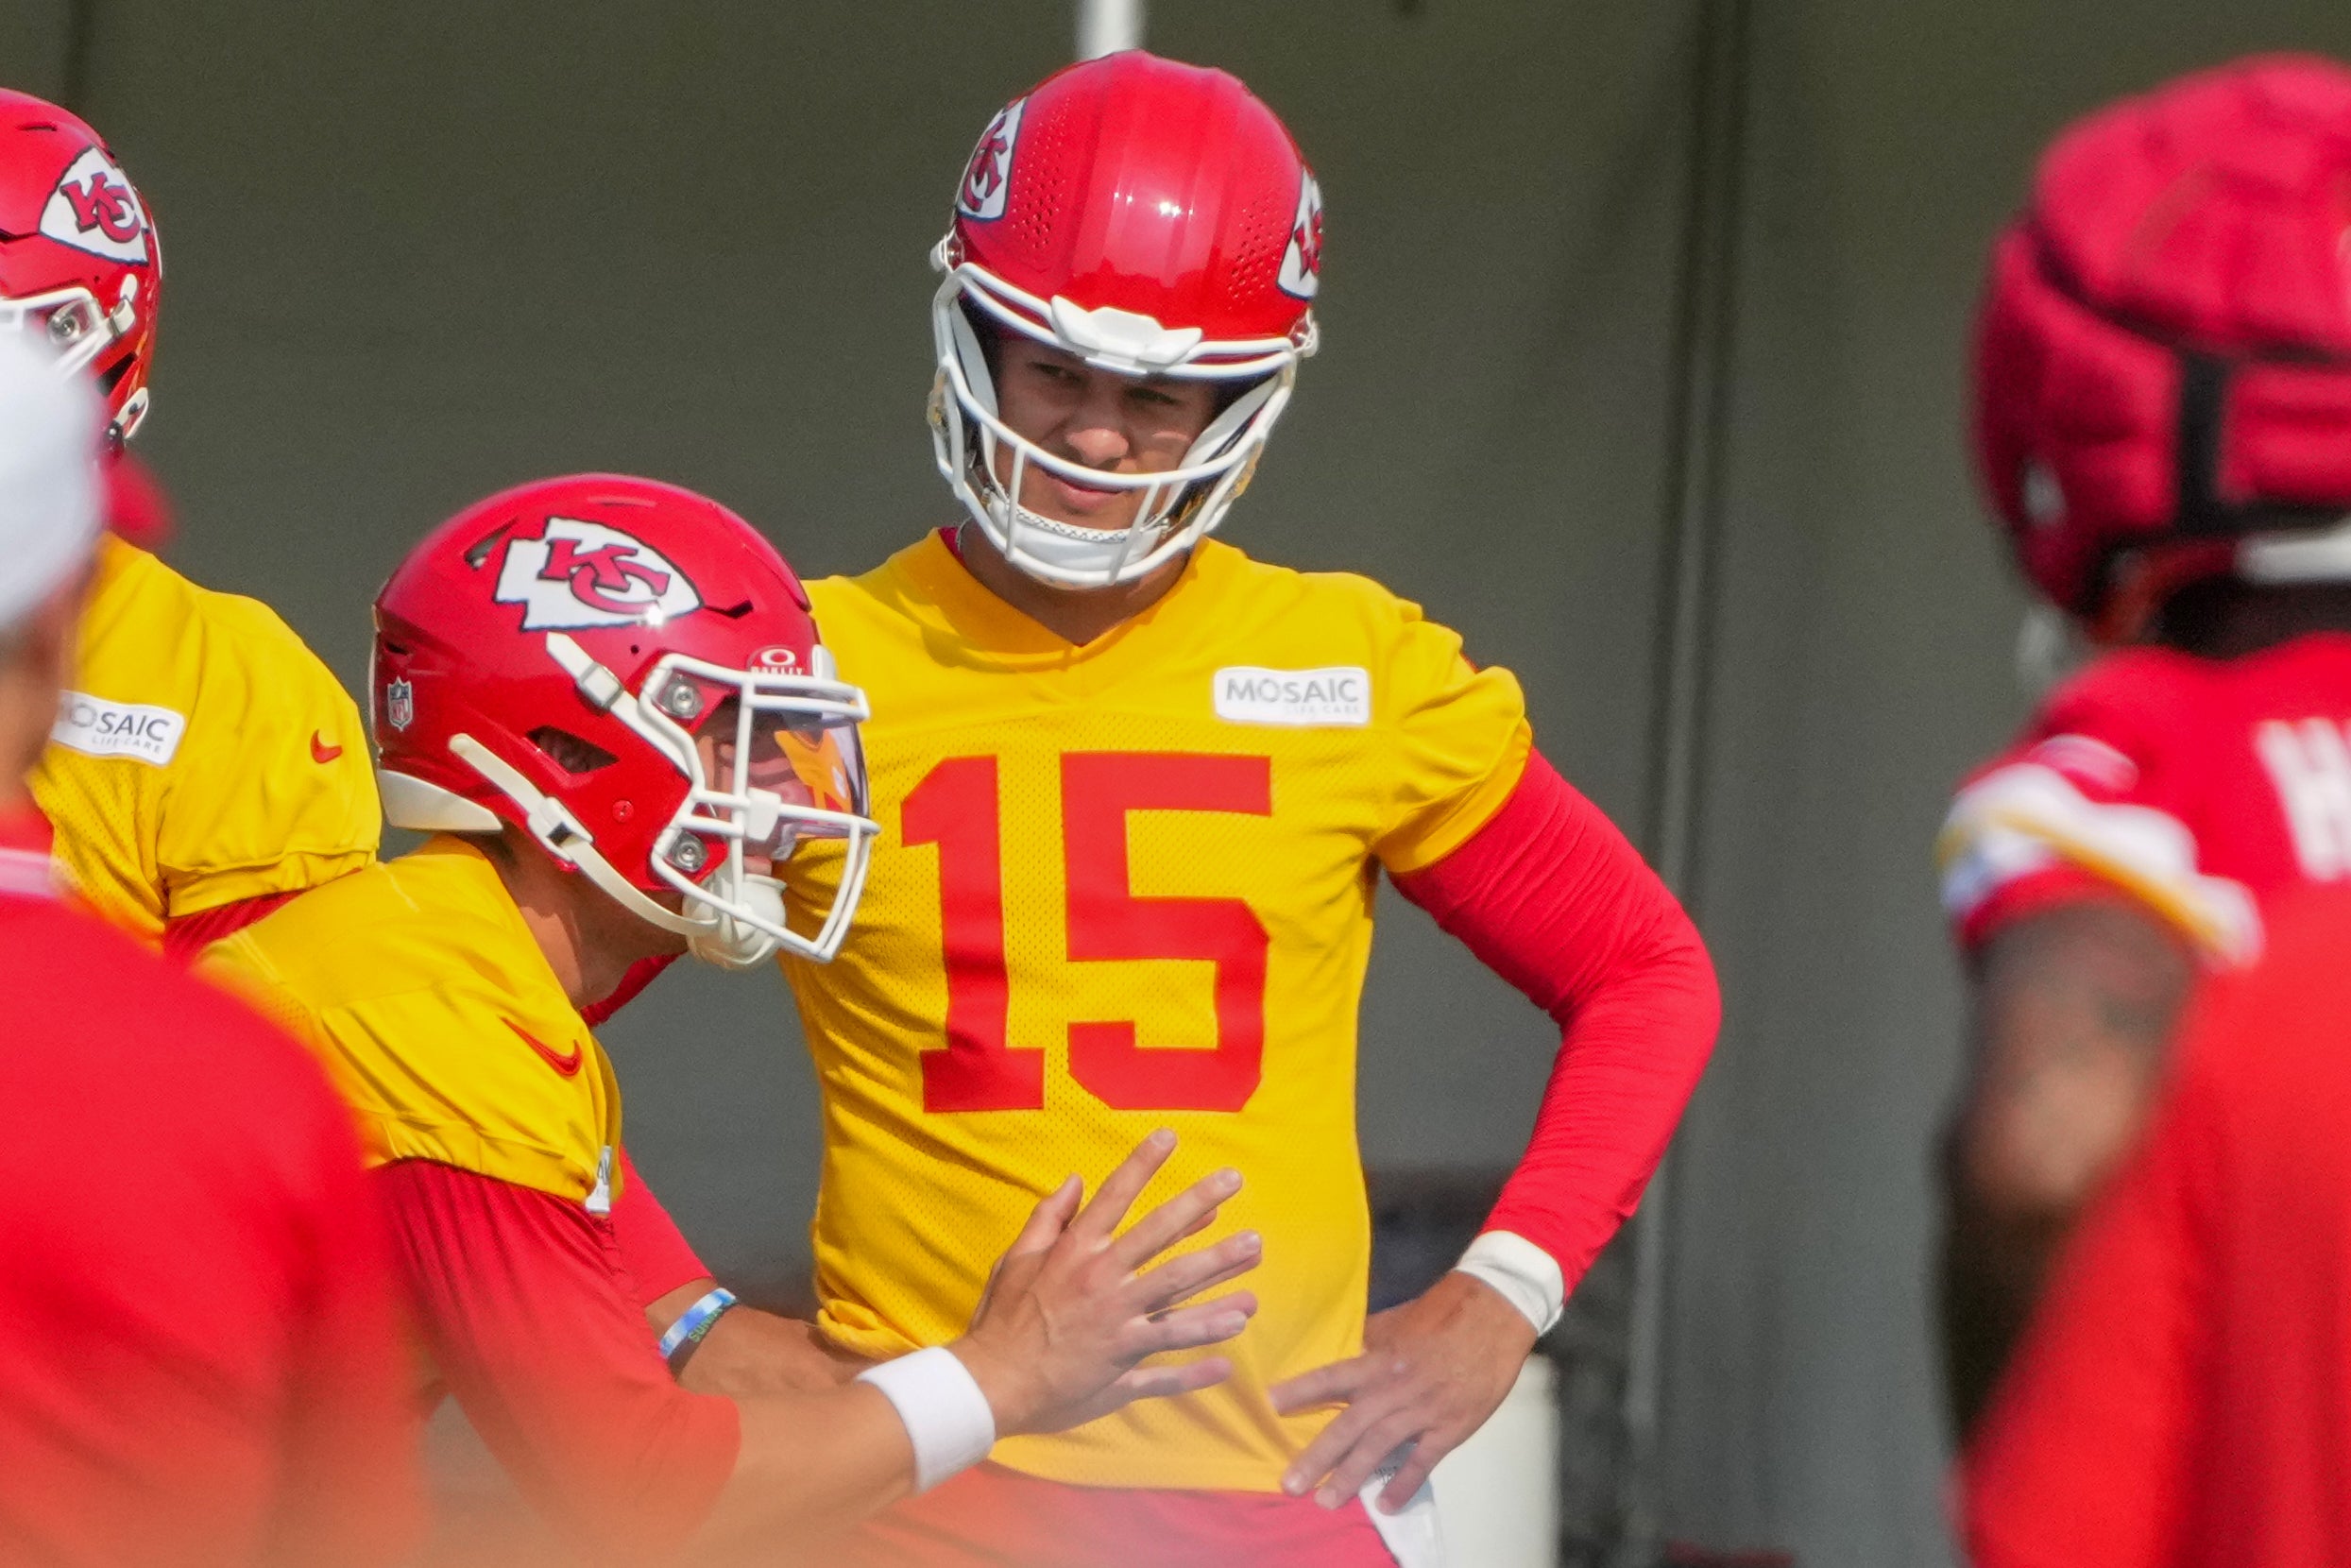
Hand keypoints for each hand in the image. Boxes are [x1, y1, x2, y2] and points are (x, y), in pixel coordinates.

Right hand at [952, 1128, 1261, 1436]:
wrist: (990, 1384)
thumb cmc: (1001, 1319)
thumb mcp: (1016, 1260)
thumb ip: (1049, 1218)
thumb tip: (1077, 1180)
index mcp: (1075, 1253)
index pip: (1114, 1197)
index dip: (1141, 1164)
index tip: (1169, 1135)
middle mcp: (1102, 1281)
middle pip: (1160, 1236)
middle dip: (1198, 1205)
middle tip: (1233, 1180)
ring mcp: (1117, 1323)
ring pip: (1178, 1294)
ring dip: (1219, 1273)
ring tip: (1255, 1254)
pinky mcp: (1122, 1363)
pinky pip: (1170, 1359)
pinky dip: (1201, 1354)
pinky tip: (1233, 1342)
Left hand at [1270, 1271, 1537, 1511]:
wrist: (1496, 1313)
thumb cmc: (1445, 1311)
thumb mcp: (1400, 1319)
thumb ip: (1373, 1340)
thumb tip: (1351, 1351)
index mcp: (1380, 1358)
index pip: (1332, 1377)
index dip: (1301, 1390)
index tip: (1271, 1403)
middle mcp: (1394, 1387)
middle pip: (1348, 1426)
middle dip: (1317, 1456)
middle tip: (1289, 1484)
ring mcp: (1423, 1410)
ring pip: (1379, 1448)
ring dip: (1350, 1476)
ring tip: (1326, 1501)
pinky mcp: (1450, 1426)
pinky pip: (1423, 1461)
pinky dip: (1404, 1484)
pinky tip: (1384, 1504)